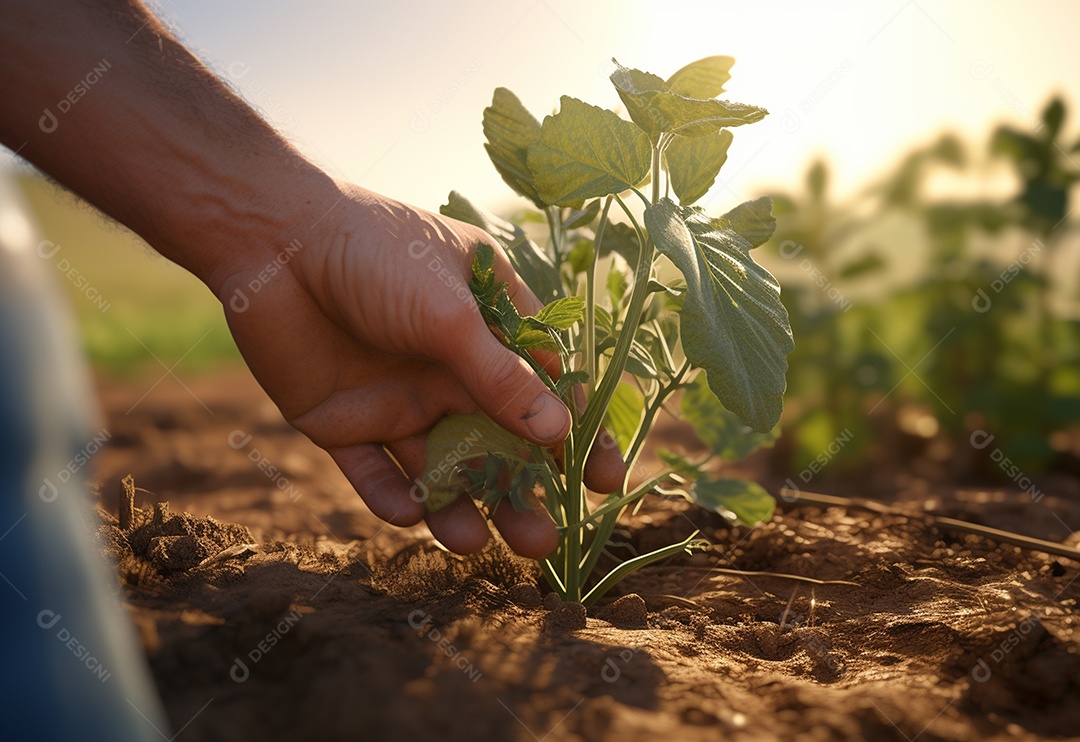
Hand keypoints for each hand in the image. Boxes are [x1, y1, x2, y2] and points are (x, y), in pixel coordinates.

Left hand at [218, 182, 625, 557]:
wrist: (270, 241)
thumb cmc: (376, 254)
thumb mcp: (449, 313)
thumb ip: (500, 376)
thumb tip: (560, 434)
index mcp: (488, 326)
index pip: (547, 388)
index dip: (578, 435)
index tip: (604, 480)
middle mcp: (449, 369)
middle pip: (497, 443)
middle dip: (520, 493)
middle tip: (542, 544)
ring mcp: (399, 398)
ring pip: (440, 469)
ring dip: (459, 508)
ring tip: (474, 545)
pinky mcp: (345, 423)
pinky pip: (374, 473)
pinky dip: (390, 498)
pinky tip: (409, 516)